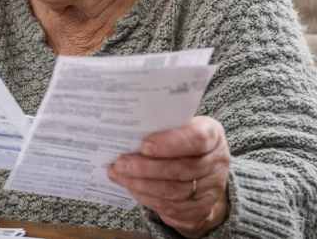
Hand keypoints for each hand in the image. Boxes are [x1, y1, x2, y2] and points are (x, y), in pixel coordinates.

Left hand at [107, 116, 230, 237]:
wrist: (203, 171)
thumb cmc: (183, 141)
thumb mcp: (179, 127)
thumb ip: (161, 128)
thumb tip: (126, 133)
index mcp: (213, 135)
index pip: (197, 139)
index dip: (171, 144)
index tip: (144, 146)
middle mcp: (217, 162)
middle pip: (181, 169)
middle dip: (146, 167)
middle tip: (120, 163)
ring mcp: (211, 188)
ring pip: (173, 190)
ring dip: (141, 184)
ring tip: (118, 175)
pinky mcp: (200, 208)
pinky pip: (170, 207)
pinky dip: (146, 197)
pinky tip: (131, 188)